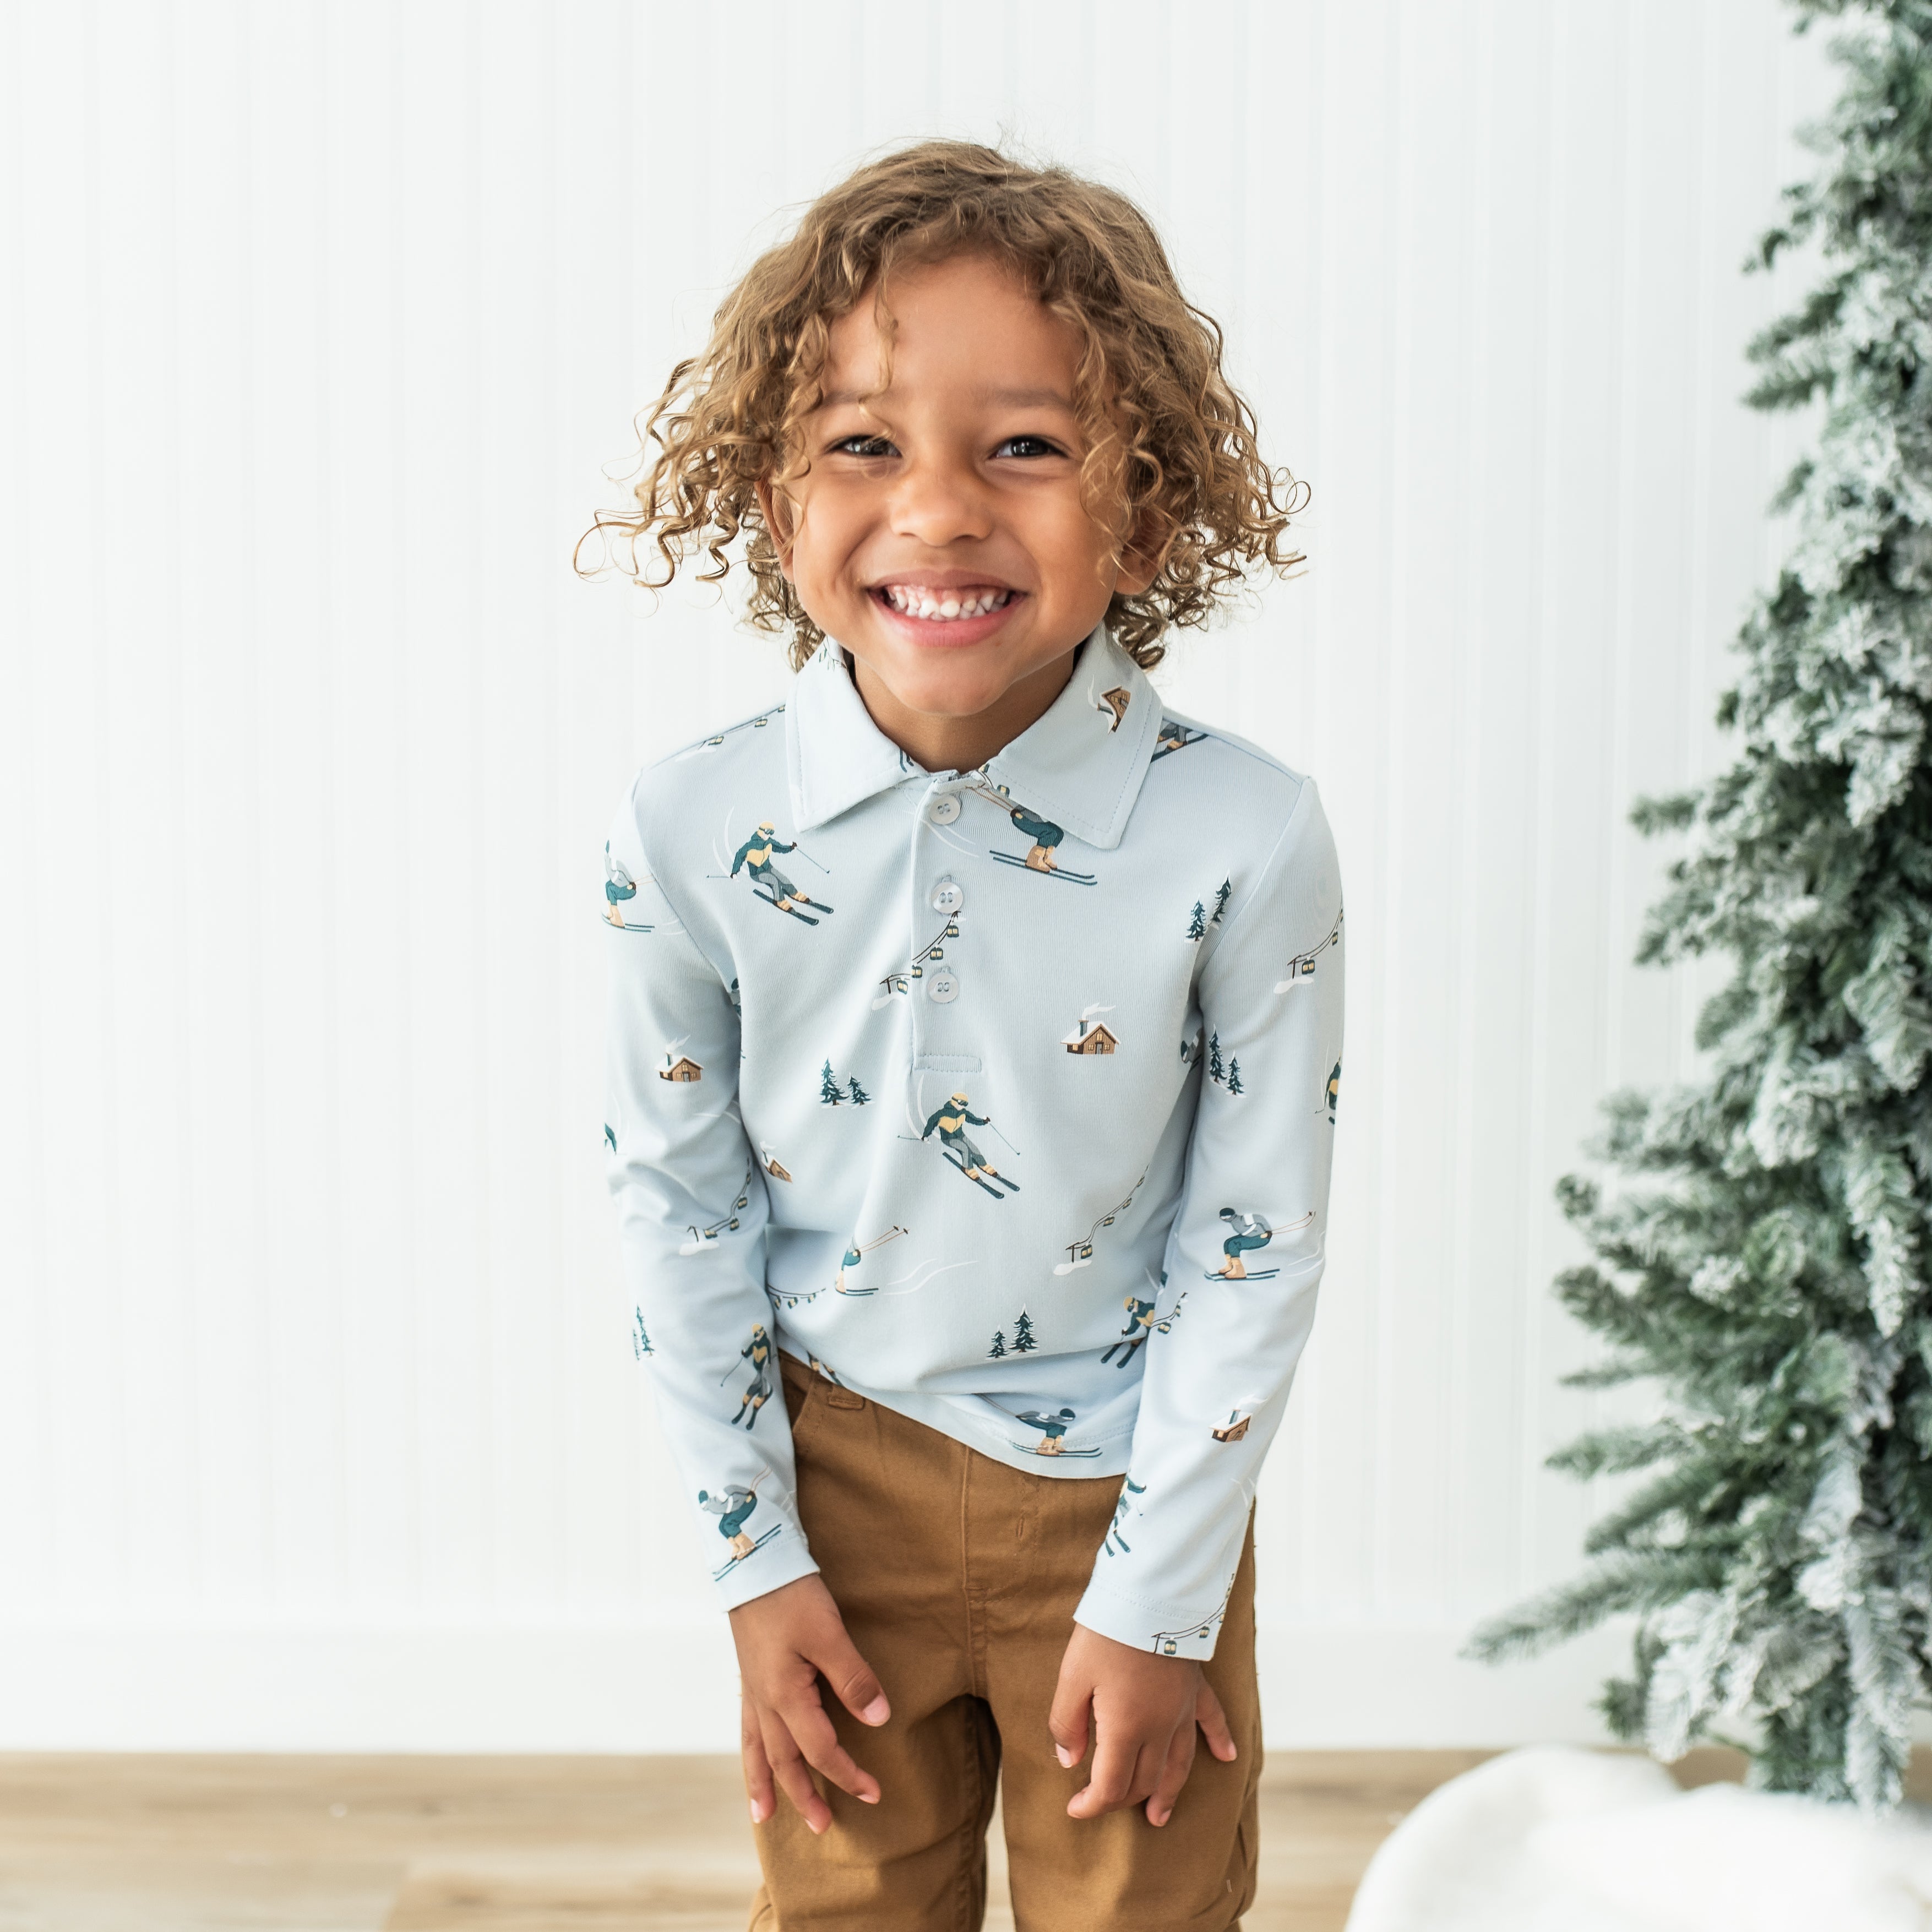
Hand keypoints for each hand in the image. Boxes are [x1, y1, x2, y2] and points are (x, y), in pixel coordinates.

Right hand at [730, 1573, 890, 1834]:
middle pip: (786, 1761)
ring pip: (759, 1750)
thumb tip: (879, 1718)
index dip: (848, 1774)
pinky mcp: (750, 1677)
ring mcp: (753, 1691)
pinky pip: (747, 1729)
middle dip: (805, 1796)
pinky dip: (748, 1755)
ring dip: (765, 1785)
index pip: (821, 1749)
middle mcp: (765, 1701)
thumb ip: (853, 1677)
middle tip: (824, 1827)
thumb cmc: (792, 1595)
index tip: (873, 1792)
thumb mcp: (828, 1632)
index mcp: (786, 1695)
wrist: (753, 1563)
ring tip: (765, 1818)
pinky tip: (753, 1762)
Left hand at [1048, 1622, 1236, 1826]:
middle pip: (1144, 1780)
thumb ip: (1067, 1724)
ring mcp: (1180, 1709)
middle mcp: (1158, 1728)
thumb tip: (1068, 1760)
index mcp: (1125, 1729)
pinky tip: (1227, 1757)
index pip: (1111, 1785)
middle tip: (1103, 1804)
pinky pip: (1212, 1720)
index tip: (1074, 1808)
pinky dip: (1220, 1741)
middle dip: (1122, 1799)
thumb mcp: (1072, 1676)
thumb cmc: (1105, 1634)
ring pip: (1177, 1764)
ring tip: (1159, 1816)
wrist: (1147, 1595)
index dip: (1092, 1805)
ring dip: (1168, 1793)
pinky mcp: (1193, 1686)